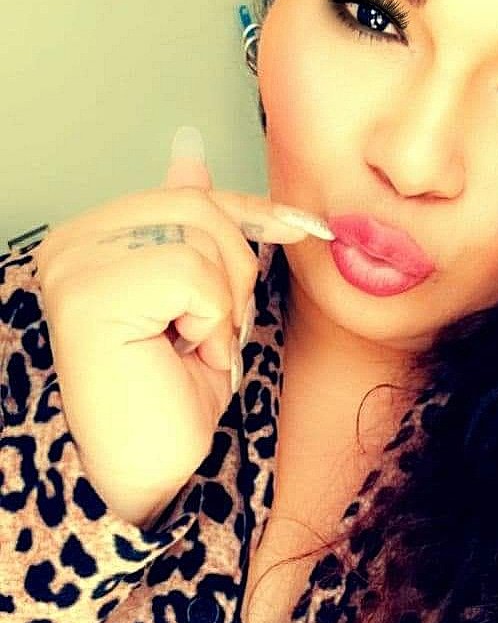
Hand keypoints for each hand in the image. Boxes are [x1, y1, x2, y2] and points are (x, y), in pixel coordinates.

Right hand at [34, 128, 312, 527]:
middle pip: (199, 205)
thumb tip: (190, 152)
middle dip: (236, 271)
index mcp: (92, 238)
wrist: (153, 470)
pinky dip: (209, 320)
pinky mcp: (89, 294)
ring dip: (223, 302)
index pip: (186, 196)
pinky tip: (182, 354)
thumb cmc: (174, 393)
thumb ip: (189, 228)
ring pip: (200, 234)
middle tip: (215, 329)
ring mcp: (74, 264)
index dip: (251, 211)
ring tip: (194, 345)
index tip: (300, 225)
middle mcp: (71, 244)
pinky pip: (191, 273)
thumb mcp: (199, 298)